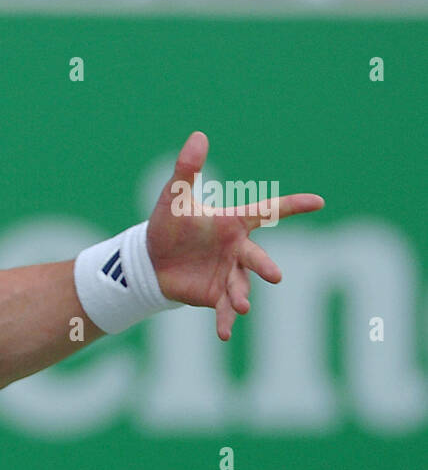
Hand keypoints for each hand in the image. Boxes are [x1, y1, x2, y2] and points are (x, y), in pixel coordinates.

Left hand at [147, 132, 325, 340]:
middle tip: (275, 275)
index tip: (319, 201)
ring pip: (241, 285)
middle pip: (255, 257)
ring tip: (243, 306)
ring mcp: (228, 274)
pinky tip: (225, 333)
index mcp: (233, 223)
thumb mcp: (175, 198)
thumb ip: (187, 169)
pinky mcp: (215, 295)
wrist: (151, 261)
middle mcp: (237, 249)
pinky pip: (224, 309)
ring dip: (242, 295)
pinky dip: (226, 321)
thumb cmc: (169, 226)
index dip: (291, 206)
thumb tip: (198, 135)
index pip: (267, 211)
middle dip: (265, 266)